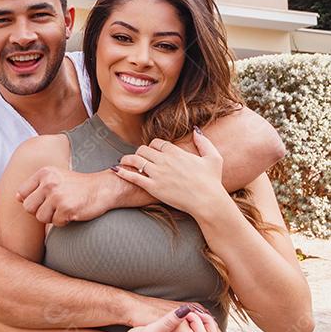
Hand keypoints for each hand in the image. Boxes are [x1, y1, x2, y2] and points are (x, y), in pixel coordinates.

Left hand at [16, 166, 111, 225]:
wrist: (103, 188)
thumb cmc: (77, 185)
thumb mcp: (55, 177)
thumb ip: (36, 185)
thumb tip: (17, 197)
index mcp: (44, 173)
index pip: (21, 193)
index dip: (29, 201)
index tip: (42, 201)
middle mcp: (48, 182)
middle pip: (28, 207)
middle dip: (39, 211)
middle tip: (54, 208)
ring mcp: (57, 196)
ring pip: (40, 217)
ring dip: (51, 217)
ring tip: (63, 209)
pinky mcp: (67, 208)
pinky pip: (55, 223)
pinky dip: (63, 221)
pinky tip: (72, 212)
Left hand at [113, 128, 228, 219]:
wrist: (208, 201)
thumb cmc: (212, 182)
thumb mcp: (214, 158)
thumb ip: (204, 142)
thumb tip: (196, 130)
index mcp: (176, 152)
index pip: (157, 143)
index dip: (152, 145)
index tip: (151, 150)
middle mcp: (164, 161)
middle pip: (143, 150)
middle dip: (139, 152)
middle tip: (137, 157)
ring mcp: (157, 174)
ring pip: (135, 160)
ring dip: (127, 160)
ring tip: (123, 161)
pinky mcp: (153, 187)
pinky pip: (133, 177)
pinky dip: (123, 172)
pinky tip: (116, 170)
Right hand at [115, 305, 222, 331]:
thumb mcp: (150, 331)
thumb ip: (169, 322)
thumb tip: (185, 310)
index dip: (201, 325)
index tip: (190, 313)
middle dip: (208, 328)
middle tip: (197, 314)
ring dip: (205, 329)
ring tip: (194, 316)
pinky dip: (201, 331)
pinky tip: (192, 321)